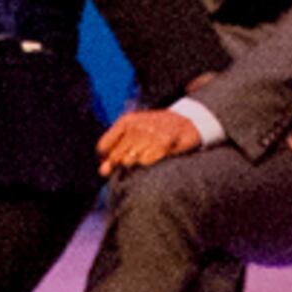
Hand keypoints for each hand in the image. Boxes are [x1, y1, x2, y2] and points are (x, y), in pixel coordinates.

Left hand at [97, 103, 213, 173]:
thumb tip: (102, 171)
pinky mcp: (164, 143)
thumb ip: (115, 152)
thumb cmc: (156, 131)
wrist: (188, 122)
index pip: (102, 147)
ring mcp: (150, 134)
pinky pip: (146, 162)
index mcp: (126, 121)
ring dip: (137, 164)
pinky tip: (156, 156)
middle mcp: (136, 125)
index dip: (107, 158)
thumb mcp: (134, 134)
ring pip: (129, 161)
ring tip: (148, 154)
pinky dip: (149, 163)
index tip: (116, 161)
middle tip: (138, 157)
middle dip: (122, 163)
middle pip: (115, 157)